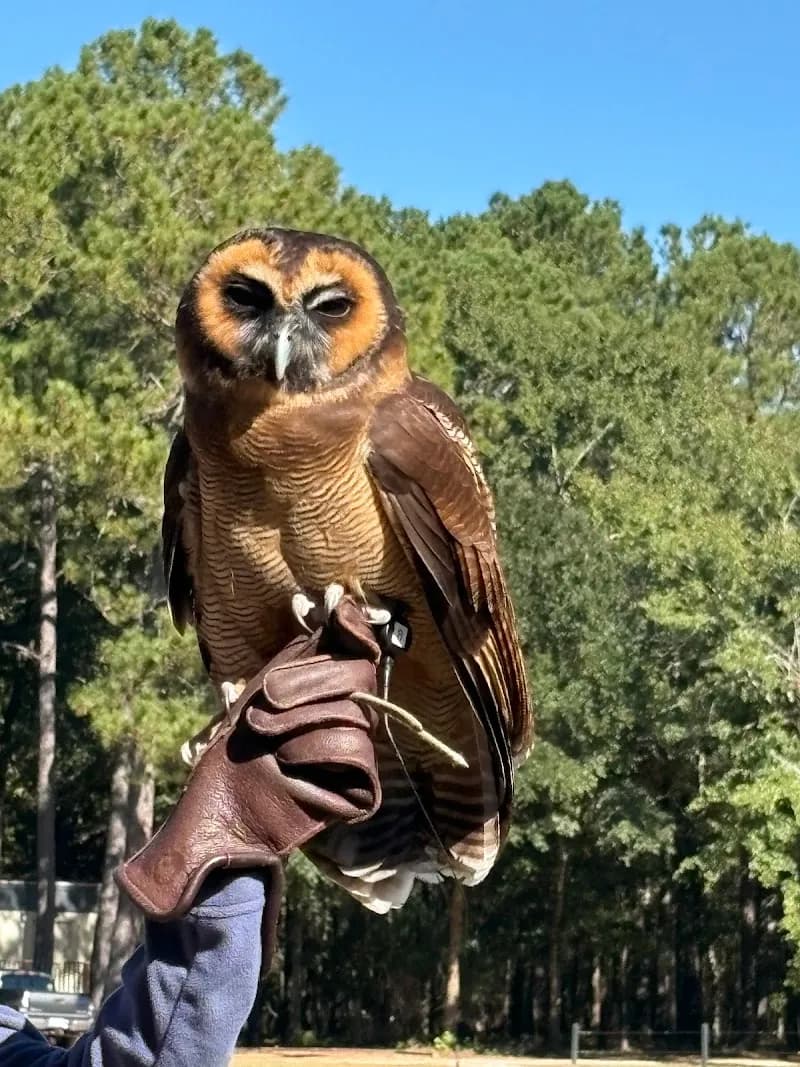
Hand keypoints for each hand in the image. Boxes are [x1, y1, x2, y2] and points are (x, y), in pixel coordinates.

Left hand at [115, 597, 381, 971]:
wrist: (218, 810)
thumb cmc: (235, 747)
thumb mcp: (268, 685)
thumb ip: (308, 647)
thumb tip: (340, 598)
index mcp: (333, 687)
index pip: (363, 647)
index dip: (355, 629)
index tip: (333, 614)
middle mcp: (353, 715)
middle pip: (358, 675)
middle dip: (306, 682)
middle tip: (263, 707)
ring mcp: (360, 753)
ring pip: (352, 713)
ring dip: (298, 721)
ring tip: (263, 736)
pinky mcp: (360, 790)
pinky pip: (353, 751)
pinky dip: (315, 749)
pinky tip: (288, 762)